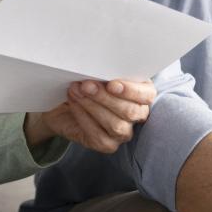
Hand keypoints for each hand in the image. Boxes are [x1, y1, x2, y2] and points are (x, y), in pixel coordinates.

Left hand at [25, 79, 154, 152]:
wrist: (65, 100)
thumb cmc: (87, 82)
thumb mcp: (97, 72)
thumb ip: (104, 71)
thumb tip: (99, 67)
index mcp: (142, 92)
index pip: (147, 95)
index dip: (131, 90)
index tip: (112, 84)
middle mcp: (137, 114)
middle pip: (130, 111)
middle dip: (106, 98)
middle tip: (86, 85)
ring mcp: (124, 132)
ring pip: (116, 126)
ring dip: (93, 107)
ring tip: (76, 92)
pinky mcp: (108, 144)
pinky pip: (100, 136)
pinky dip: (84, 118)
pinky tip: (74, 105)